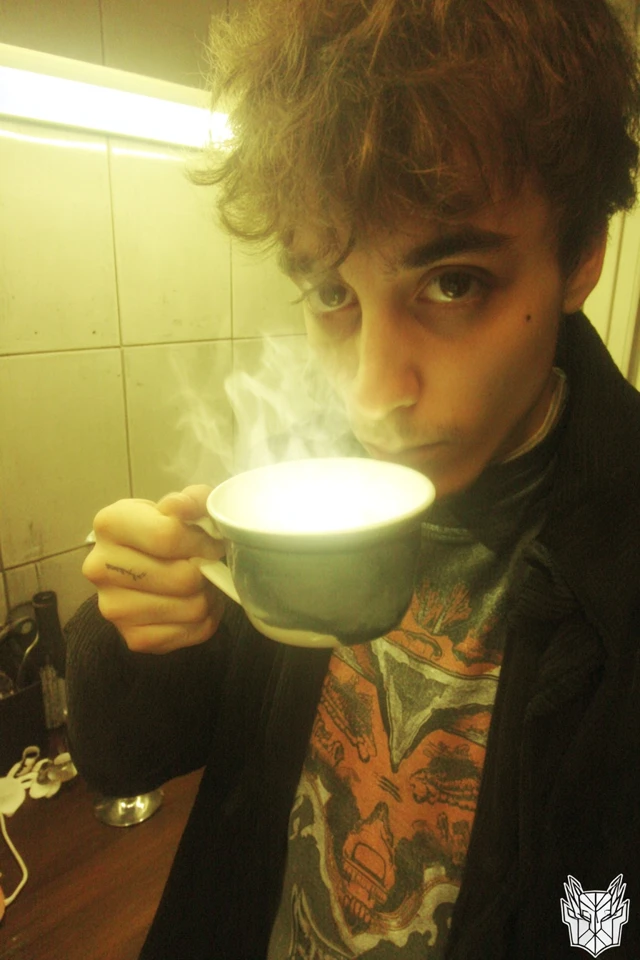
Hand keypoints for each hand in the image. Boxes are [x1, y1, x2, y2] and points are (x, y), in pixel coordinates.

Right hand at [82, 485, 225, 653]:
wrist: (147, 565)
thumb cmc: (167, 530)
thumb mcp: (182, 505)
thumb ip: (191, 499)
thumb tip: (179, 506)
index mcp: (110, 524)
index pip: (167, 536)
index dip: (202, 542)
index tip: (212, 543)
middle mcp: (100, 567)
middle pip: (182, 577)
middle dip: (205, 571)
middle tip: (206, 565)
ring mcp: (113, 608)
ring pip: (192, 608)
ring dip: (209, 596)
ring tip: (201, 584)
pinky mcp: (133, 638)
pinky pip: (191, 632)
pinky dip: (205, 620)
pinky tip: (192, 603)